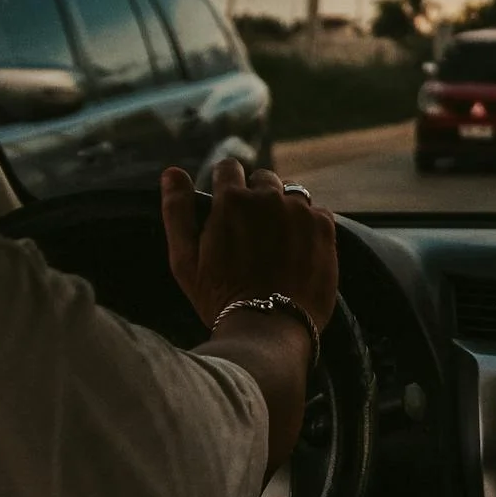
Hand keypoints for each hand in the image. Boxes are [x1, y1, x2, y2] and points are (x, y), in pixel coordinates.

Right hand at [160, 161, 338, 335]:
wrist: (270, 329)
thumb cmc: (219, 298)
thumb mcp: (185, 259)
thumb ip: (177, 210)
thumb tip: (171, 172)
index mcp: (232, 200)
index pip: (229, 168)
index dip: (226, 185)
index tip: (228, 205)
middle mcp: (269, 197)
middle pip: (263, 180)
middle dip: (256, 197)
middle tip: (252, 232)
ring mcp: (300, 211)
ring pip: (291, 194)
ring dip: (283, 209)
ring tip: (276, 242)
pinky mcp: (324, 228)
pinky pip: (316, 212)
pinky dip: (307, 225)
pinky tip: (297, 251)